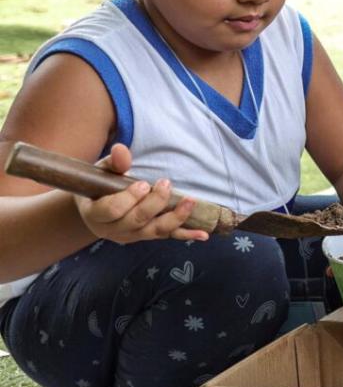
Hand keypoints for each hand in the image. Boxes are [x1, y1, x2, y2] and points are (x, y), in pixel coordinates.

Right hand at [74, 144, 209, 243]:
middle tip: (165, 184)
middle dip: (154, 203)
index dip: (129, 198)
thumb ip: (113, 163)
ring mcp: (131, 236)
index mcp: (95, 213)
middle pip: (137, 220)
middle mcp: (113, 229)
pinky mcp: (147, 236)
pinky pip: (168, 236)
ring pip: (155, 230)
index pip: (112, 210)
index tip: (143, 184)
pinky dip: (186, 234)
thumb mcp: (102, 172)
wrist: (97, 209)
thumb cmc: (99, 186)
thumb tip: (121, 149)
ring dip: (175, 217)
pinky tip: (203, 234)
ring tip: (190, 201)